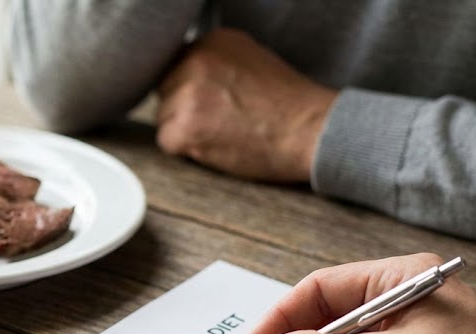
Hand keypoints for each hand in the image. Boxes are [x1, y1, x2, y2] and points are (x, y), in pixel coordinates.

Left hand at [155, 28, 336, 182]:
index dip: (188, 88)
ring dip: (184, 129)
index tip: (208, 102)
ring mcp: (188, 93)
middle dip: (183, 108)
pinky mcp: (185, 127)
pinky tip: (215, 145)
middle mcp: (196, 60)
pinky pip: (167, 141)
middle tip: (217, 120)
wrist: (310, 131)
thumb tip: (181, 74)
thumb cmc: (287, 103)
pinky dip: (186, 149)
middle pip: (165, 90)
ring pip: (164, 116)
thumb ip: (213, 62)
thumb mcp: (250, 60)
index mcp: (212, 41)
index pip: (175, 65)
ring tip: (221, 132)